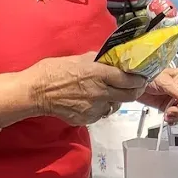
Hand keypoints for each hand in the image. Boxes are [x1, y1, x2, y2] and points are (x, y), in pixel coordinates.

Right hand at [32, 55, 148, 125]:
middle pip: (129, 95)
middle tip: (134, 86)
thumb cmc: (54, 71)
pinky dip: (101, 108)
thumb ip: (98, 60)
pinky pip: (101, 114)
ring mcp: (95, 108)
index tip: (141, 77)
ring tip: (109, 93)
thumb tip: (110, 59)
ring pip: (116, 106)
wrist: (36, 92)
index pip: (130, 79)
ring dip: (117, 100)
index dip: (139, 79)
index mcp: (100, 74)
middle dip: (134, 91)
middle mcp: (101, 92)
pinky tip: (92, 101)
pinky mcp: (88, 119)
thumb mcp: (79, 59)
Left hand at [140, 66, 177, 124]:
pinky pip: (176, 116)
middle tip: (173, 111)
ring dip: (177, 116)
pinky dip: (172, 119)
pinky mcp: (168, 107)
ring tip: (167, 114)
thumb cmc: (149, 74)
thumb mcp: (165, 82)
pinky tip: (167, 118)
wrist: (132, 83)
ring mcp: (176, 99)